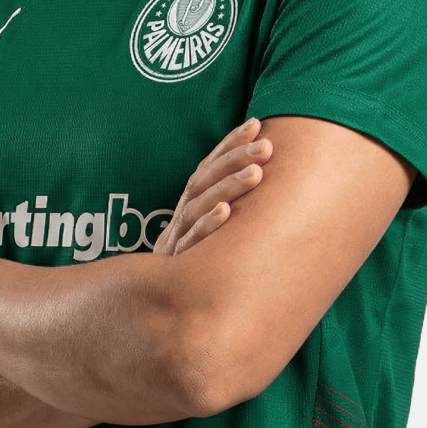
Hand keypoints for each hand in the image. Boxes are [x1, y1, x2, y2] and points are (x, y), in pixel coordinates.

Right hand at [152, 117, 271, 256]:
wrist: (157, 303)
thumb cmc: (195, 265)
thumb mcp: (209, 233)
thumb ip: (228, 208)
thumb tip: (269, 183)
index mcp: (189, 205)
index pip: (208, 166)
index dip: (229, 144)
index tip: (255, 124)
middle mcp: (181, 216)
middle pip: (205, 181)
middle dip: (235, 159)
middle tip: (266, 147)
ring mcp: (176, 239)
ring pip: (200, 206)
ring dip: (227, 187)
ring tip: (256, 174)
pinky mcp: (175, 263)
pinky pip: (192, 242)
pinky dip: (207, 225)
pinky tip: (226, 213)